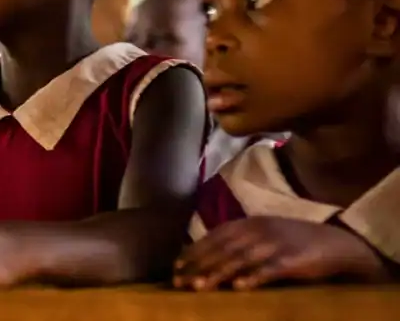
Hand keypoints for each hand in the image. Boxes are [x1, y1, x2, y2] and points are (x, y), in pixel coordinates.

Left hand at [174, 216, 389, 290]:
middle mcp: (258, 230)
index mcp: (249, 223)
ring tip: (199, 286)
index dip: (194, 252)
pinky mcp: (294, 259)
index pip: (214, 237)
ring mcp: (276, 243)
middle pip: (222, 249)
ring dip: (218, 273)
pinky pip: (271, 269)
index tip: (175, 267)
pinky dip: (254, 277)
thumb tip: (206, 257)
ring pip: (241, 259)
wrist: (336, 244)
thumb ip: (237, 243)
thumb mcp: (262, 235)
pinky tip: (240, 288)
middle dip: (198, 265)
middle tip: (179, 281)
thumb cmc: (292, 242)